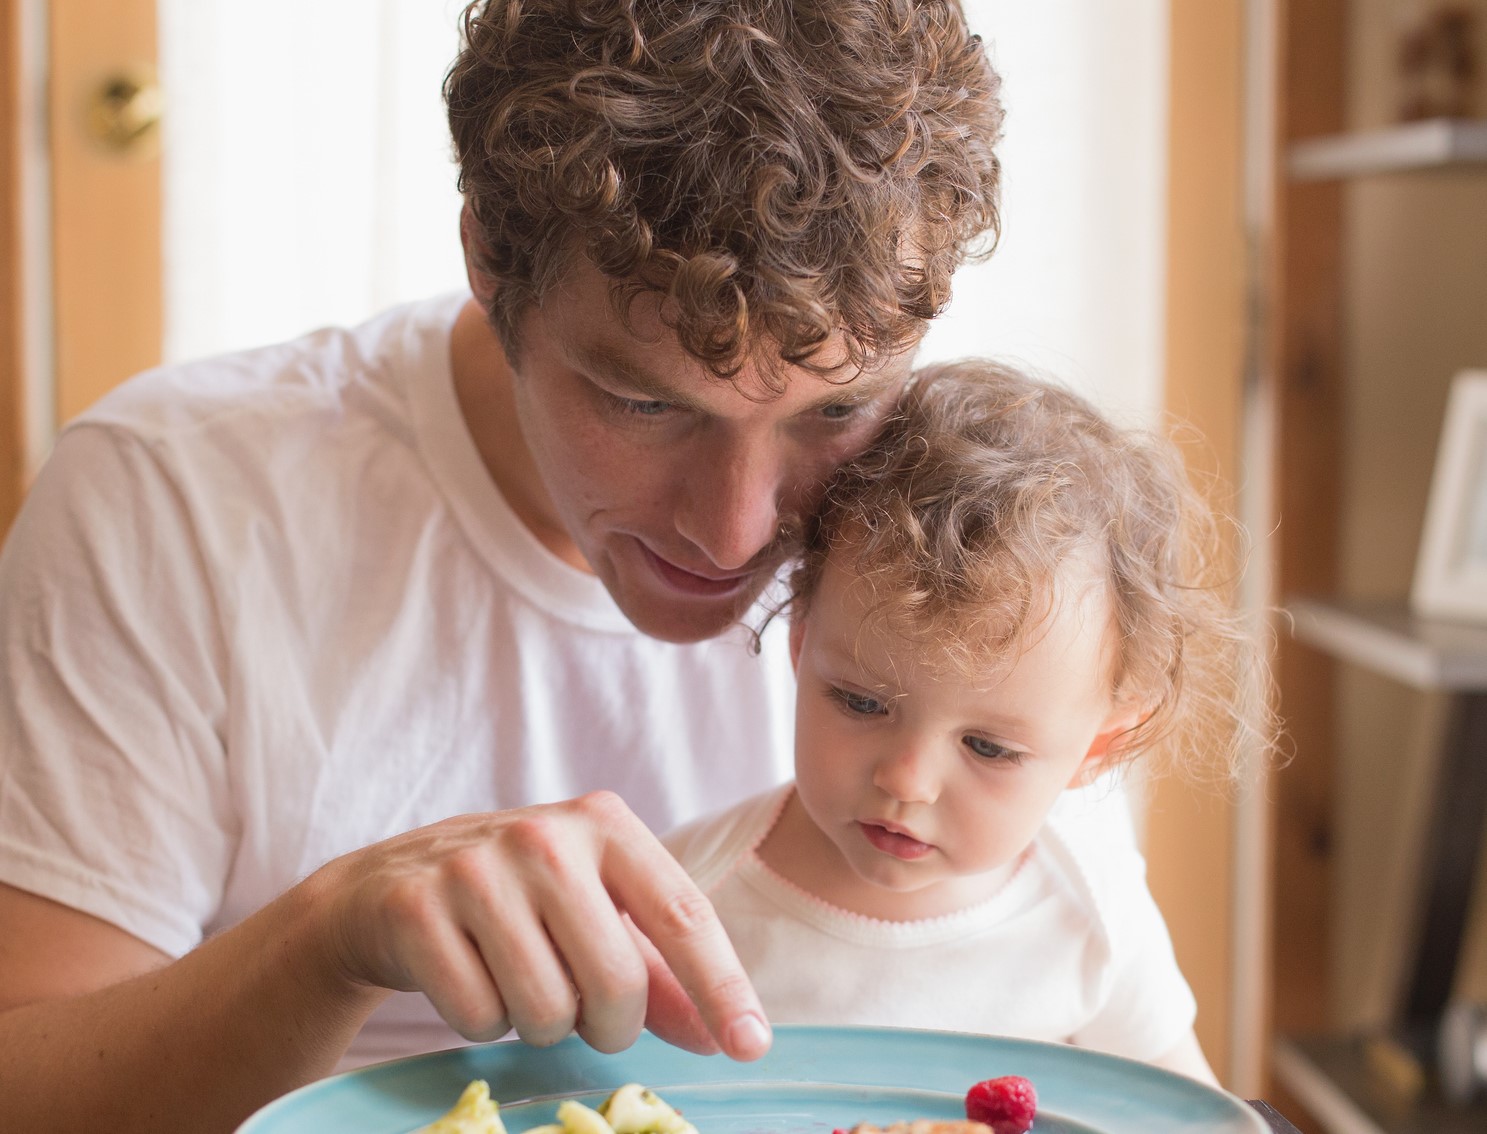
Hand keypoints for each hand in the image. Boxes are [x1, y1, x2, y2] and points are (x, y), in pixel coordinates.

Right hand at [310, 791, 771, 1059]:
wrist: (387, 886)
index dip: (721, 987)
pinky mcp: (415, 908)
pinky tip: (470, 978)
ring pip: (547, 1009)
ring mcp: (475, 868)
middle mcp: (545, 836)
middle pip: (616, 982)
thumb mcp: (594, 913)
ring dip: (541, 1025)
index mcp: (605, 823)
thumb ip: (661, 973)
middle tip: (584, 1011)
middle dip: (609, 1025)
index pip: (683, 913)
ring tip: (520, 983)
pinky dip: (482, 1022)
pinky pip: (478, 1017)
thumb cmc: (517, 901)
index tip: (750, 1045)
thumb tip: (725, 1034)